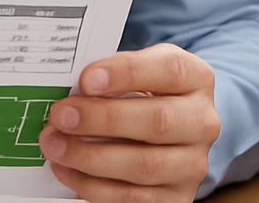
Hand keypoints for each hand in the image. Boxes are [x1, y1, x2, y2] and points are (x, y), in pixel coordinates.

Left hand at [38, 43, 220, 202]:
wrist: (174, 132)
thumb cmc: (151, 94)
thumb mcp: (143, 69)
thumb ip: (116, 71)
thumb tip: (74, 87)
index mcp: (197, 79)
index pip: (169, 70)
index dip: (127, 74)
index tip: (86, 79)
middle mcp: (202, 122)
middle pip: (158, 121)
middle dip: (103, 119)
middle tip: (61, 115)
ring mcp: (192, 164)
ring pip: (144, 165)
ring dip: (90, 156)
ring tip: (55, 145)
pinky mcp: (175, 198)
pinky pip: (132, 198)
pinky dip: (92, 185)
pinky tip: (66, 169)